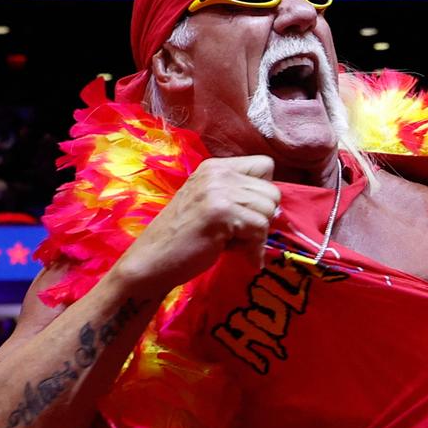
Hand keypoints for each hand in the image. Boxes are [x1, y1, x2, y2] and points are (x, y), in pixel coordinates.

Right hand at [116, 155, 280, 285]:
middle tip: (239, 237)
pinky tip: (243, 258)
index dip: (263, 193)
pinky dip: (255, 250)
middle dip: (262, 218)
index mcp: (215, 167)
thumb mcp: (210, 205)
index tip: (248, 214)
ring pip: (269, 210)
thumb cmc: (182, 240)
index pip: (265, 165)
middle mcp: (218, 172)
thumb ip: (238, 198)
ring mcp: (218, 190)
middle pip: (271, 191)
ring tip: (235, 246)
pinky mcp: (221, 212)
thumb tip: (277, 209)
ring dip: (258, 235)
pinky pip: (260, 228)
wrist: (150, 262)